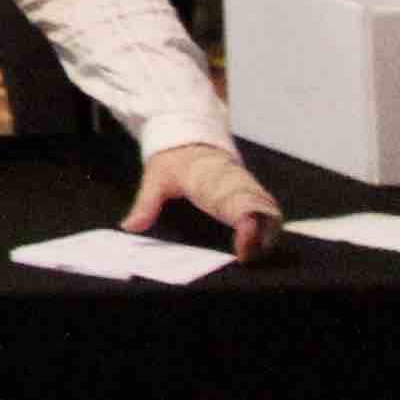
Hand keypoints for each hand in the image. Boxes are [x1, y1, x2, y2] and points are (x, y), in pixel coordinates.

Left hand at [126, 141, 282, 262]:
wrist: (189, 140)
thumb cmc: (173, 161)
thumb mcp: (156, 178)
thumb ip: (145, 204)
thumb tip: (130, 227)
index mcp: (213, 182)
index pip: (238, 204)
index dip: (247, 228)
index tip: (243, 250)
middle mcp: (236, 186)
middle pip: (263, 212)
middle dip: (263, 237)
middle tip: (250, 259)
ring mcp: (247, 189)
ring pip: (270, 212)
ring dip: (269, 234)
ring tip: (256, 256)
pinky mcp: (251, 195)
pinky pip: (268, 212)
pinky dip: (269, 228)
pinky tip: (261, 246)